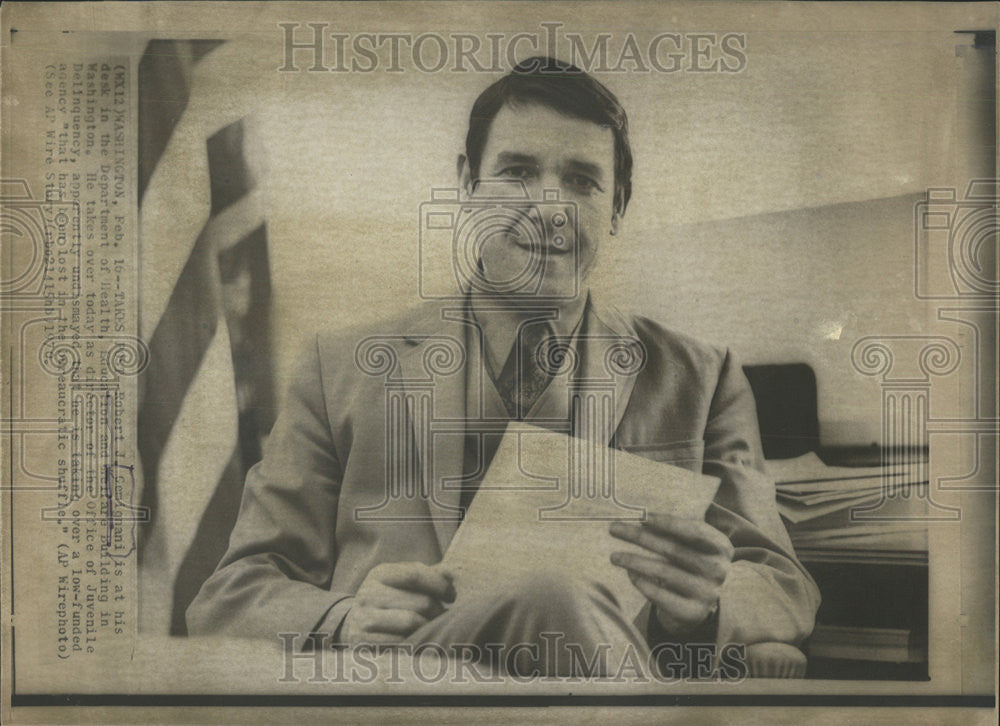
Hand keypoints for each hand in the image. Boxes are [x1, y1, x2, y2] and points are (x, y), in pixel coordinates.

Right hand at [339, 562, 453, 645]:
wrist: (352, 626)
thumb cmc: (389, 601)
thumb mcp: (400, 583)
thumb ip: (425, 575)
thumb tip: (453, 573)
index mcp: (379, 574)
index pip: (415, 574)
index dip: (440, 585)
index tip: (452, 596)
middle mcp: (368, 593)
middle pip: (420, 601)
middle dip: (439, 611)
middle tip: (443, 617)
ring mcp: (364, 619)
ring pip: (412, 622)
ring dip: (429, 627)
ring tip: (432, 629)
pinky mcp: (364, 643)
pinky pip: (401, 643)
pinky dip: (414, 642)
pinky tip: (417, 641)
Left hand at [609, 513, 733, 636]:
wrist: (696, 603)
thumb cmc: (687, 562)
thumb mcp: (688, 544)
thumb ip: (671, 530)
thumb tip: (640, 519)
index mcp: (721, 547)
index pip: (694, 531)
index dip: (668, 522)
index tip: (641, 516)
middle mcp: (718, 570)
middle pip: (674, 550)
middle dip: (640, 538)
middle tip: (614, 529)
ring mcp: (707, 593)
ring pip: (664, 572)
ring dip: (635, 561)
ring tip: (614, 556)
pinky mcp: (692, 612)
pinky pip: (661, 595)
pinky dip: (642, 583)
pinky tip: (630, 574)